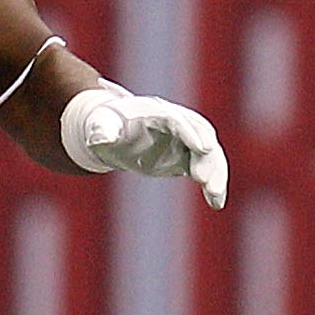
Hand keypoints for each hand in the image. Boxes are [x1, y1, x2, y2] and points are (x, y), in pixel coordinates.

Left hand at [66, 88, 229, 208]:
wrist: (113, 131)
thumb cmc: (104, 126)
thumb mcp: (98, 126)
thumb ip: (100, 130)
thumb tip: (100, 138)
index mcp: (155, 111)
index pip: (176, 119)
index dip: (189, 132)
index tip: (202, 148)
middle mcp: (176, 121)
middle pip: (201, 134)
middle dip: (208, 156)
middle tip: (207, 181)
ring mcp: (184, 138)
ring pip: (209, 153)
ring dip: (216, 173)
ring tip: (216, 198)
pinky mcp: (186, 155)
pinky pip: (205, 167)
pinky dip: (213, 183)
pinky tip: (216, 203)